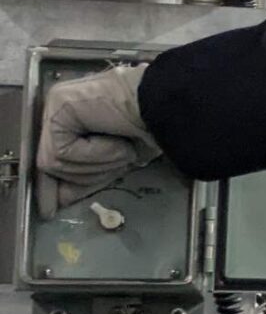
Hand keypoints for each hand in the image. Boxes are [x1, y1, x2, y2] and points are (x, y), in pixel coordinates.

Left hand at [34, 65, 160, 209]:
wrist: (166, 106)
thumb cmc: (153, 128)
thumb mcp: (116, 160)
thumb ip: (88, 175)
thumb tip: (62, 199)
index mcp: (75, 121)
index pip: (53, 159)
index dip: (53, 186)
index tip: (51, 209)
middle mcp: (61, 111)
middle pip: (51, 164)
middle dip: (85, 174)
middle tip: (122, 160)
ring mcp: (56, 105)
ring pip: (55, 161)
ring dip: (96, 164)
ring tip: (124, 147)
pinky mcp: (58, 103)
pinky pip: (62, 150)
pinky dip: (93, 154)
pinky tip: (117, 142)